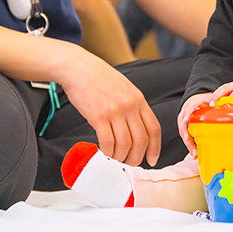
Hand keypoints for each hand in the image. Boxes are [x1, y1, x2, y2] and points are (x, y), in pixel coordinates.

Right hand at [55, 48, 161, 166]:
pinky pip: (108, 142)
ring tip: (115, 160)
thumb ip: (132, 105)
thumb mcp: (124, 88)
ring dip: (121, 157)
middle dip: (137, 157)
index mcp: (139, 99)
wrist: (77, 67)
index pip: (154, 129)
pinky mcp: (99, 116)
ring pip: (125, 144)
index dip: (155, 148)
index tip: (152, 160)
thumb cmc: (98, 77)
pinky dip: (107, 152)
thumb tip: (135, 128)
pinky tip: (103, 152)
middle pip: (141, 141)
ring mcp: (115, 111)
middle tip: (130, 164)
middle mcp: (130, 106)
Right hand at [176, 92, 217, 157]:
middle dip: (185, 134)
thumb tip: (216, 105)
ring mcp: (185, 121)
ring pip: (184, 132)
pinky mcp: (187, 128)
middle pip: (183, 123)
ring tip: (194, 153)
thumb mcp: (209, 98)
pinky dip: (190, 145)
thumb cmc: (203, 101)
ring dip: (188, 143)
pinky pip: (187, 136)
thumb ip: (213, 101)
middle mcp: (186, 113)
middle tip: (189, 142)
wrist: (198, 102)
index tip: (185, 120)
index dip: (186, 114)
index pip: (187, 108)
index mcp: (191, 103)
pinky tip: (195, 153)